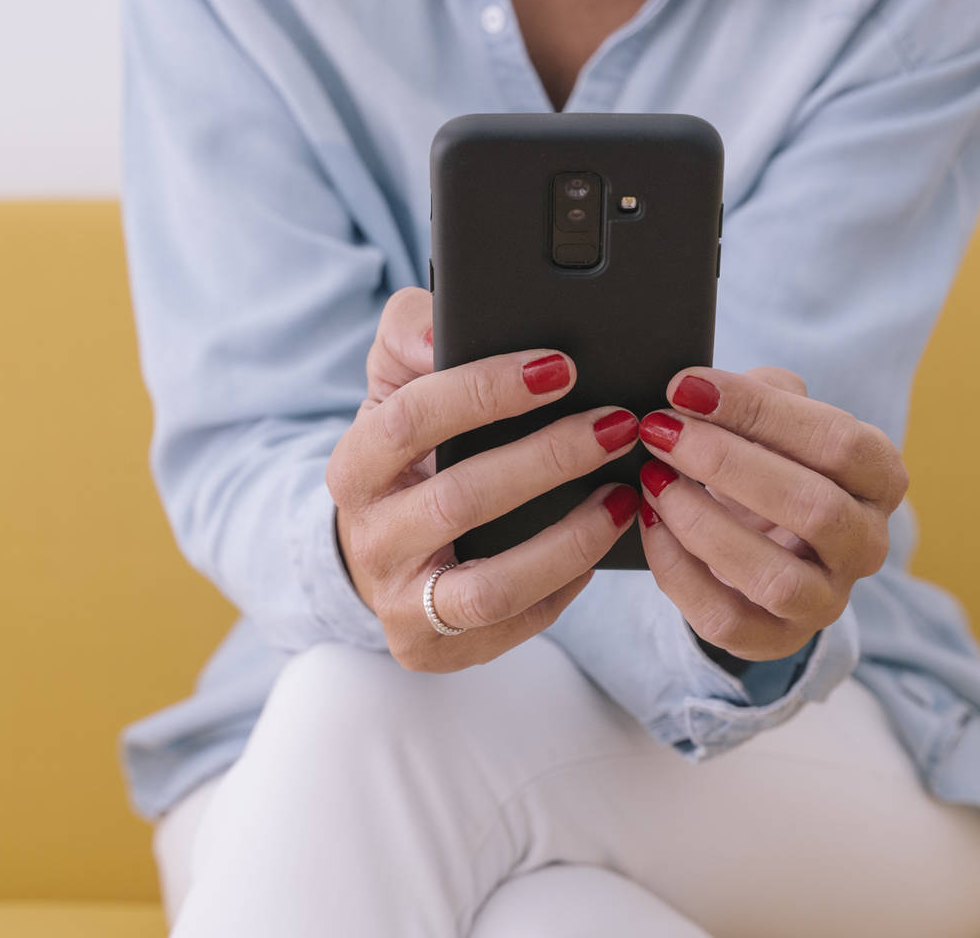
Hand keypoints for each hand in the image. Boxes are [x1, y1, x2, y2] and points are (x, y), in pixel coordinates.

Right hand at [325, 289, 640, 671]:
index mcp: (354, 465)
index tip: (560, 366)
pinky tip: (603, 540)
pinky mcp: (436, 651)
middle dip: (548, 459)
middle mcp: (369, 540)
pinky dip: (567, 583)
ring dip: (569, 539)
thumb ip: (411, 332)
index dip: (485, 391)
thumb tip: (440, 329)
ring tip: (624, 495)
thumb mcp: (395, 382)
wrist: (378, 552)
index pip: (411, 419)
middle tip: (617, 425)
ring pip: (492, 584)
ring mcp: (401, 604)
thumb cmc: (406, 451)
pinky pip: (515, 623)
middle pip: (460, 501)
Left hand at [635, 367, 907, 661]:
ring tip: (653, 478)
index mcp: (880, 479)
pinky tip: (650, 521)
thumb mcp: (773, 417)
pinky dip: (677, 570)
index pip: (840, 443)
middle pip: (815, 509)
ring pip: (774, 577)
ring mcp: (826, 601)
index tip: (686, 386)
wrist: (756, 535)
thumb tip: (697, 389)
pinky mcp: (775, 640)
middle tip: (660, 431)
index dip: (762, 412)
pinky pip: (725, 618)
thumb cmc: (767, 461)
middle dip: (726, 464)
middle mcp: (866, 545)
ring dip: (702, 523)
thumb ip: (755, 394)